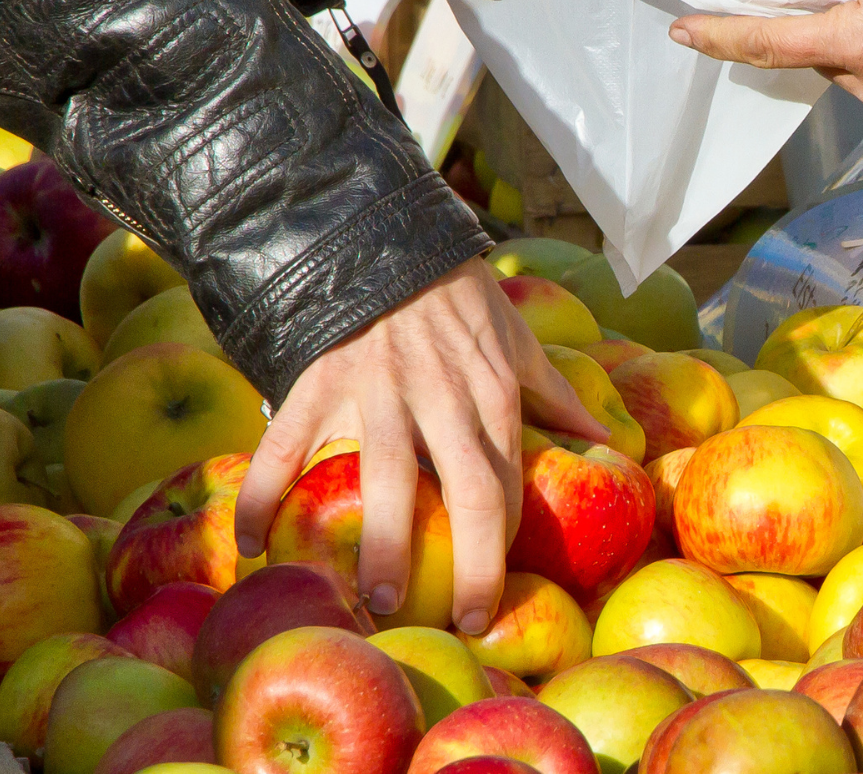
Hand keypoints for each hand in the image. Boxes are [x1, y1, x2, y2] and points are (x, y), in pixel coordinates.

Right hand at [232, 257, 606, 633]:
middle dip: (470, 563)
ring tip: (376, 601)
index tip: (495, 600)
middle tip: (461, 622)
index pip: (508, 482)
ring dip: (382, 544)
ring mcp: (376, 392)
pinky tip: (251, 545)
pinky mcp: (318, 382)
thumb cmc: (458, 301)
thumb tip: (611, 446)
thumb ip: (559, 398)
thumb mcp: (518, 343)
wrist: (387, 240)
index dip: (505, 545)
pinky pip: (285, 447)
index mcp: (490, 394)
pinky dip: (262, 495)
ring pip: (384, 477)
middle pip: (467, 490)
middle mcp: (440, 398)